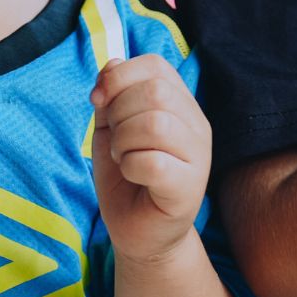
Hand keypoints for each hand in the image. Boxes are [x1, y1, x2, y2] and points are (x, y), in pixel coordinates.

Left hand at [90, 56, 211, 264]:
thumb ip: (112, 95)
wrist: (137, 231)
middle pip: (156, 92)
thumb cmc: (126, 178)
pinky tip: (132, 176)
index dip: (119, 77)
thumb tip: (111, 65)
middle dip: (119, 113)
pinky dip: (130, 166)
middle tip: (116, 141)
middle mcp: (196, 126)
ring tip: (123, 158)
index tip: (98, 101)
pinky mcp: (189, 189)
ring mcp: (198, 157)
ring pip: (156, 123)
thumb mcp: (111, 129)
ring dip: (124, 141)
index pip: (155, 66)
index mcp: (180, 104)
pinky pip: (153, 162)